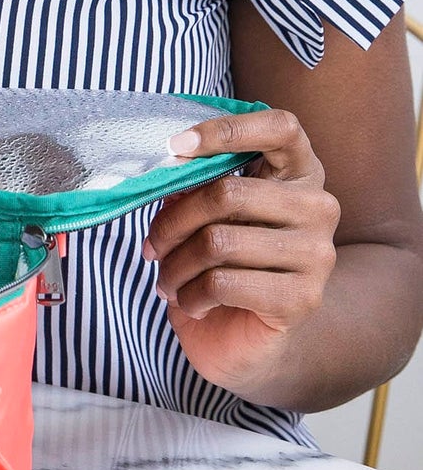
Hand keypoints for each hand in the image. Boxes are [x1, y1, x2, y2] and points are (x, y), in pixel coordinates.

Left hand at [143, 109, 340, 401]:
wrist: (246, 341)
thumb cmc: (220, 267)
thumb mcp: (203, 218)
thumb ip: (192, 187)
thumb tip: (166, 167)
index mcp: (298, 174)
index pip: (280, 128)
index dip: (227, 130)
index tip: (175, 146)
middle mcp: (318, 207)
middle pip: (227, 192)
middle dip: (172, 223)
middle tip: (151, 247)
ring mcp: (317, 254)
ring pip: (217, 241)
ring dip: (174, 265)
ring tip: (168, 280)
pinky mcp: (302, 298)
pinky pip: (222, 283)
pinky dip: (189, 295)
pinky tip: (191, 303)